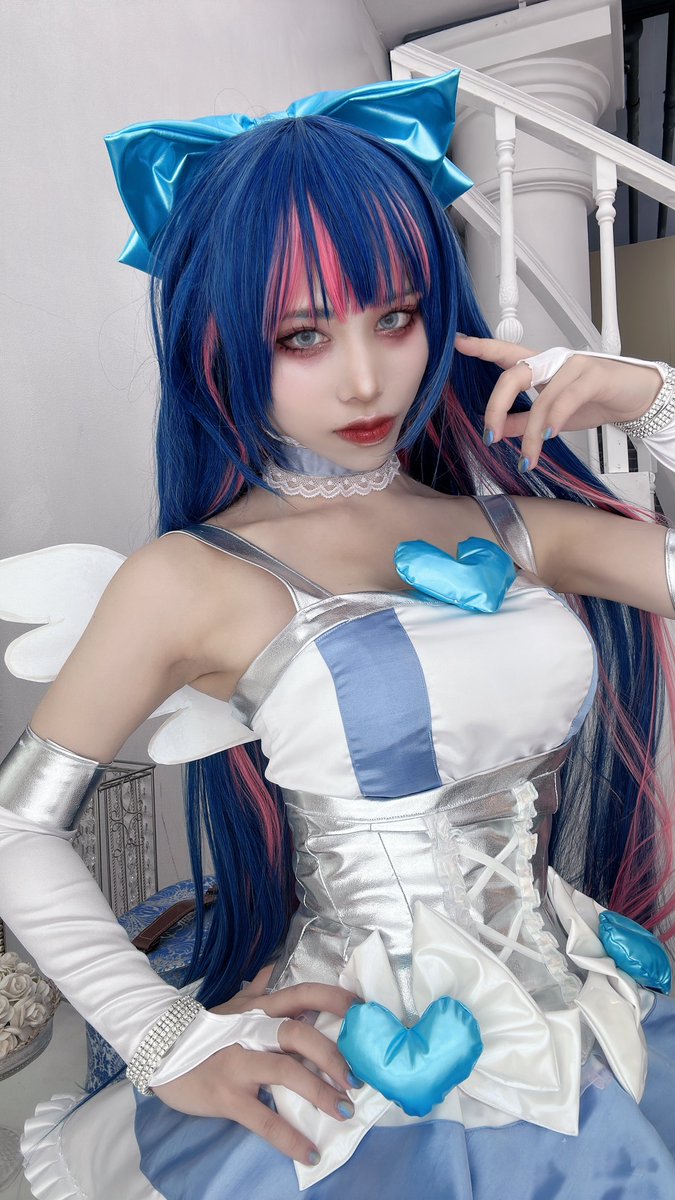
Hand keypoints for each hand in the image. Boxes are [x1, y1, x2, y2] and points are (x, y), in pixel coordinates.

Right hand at [152, 966, 359, 1167]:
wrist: (159, 1052)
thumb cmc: (204, 1031)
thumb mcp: (232, 1006)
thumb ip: (257, 988)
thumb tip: (274, 966)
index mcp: (260, 1010)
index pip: (302, 994)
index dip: (334, 1000)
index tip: (364, 1011)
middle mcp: (252, 1031)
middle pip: (299, 1034)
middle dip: (333, 1054)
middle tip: (357, 1077)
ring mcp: (240, 1063)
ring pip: (286, 1072)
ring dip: (320, 1092)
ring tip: (344, 1110)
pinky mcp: (228, 1096)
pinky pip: (264, 1119)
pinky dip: (289, 1138)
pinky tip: (310, 1152)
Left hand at [454, 335, 663, 471]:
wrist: (636, 398)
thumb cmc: (595, 401)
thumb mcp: (552, 417)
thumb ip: (522, 420)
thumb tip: (495, 430)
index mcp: (540, 366)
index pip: (506, 352)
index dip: (482, 347)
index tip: (459, 342)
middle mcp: (553, 360)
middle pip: (513, 373)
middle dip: (496, 406)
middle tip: (488, 434)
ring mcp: (574, 365)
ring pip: (541, 397)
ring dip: (531, 433)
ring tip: (528, 458)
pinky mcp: (594, 376)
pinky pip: (566, 398)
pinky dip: (555, 419)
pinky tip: (551, 435)